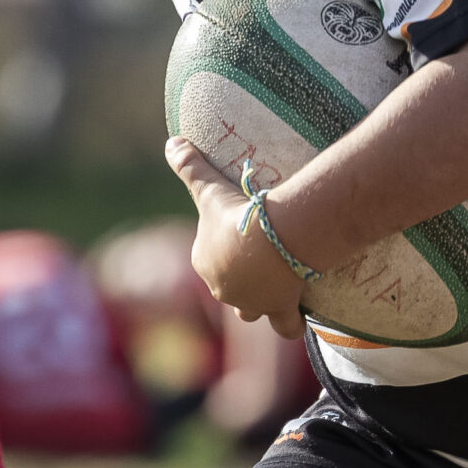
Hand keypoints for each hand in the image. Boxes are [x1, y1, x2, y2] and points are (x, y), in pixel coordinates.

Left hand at [164, 137, 309, 340]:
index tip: (238, 231)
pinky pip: (285, 325)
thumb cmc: (236, 214)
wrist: (268, 242)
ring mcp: (249, 303)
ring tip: (271, 290)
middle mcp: (222, 288)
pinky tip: (296, 320)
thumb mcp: (209, 188)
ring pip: (249, 312)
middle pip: (228, 284)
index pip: (207, 256)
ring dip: (257, 304)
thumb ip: (189, 166)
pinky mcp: (277, 309)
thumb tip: (171, 141)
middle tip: (258, 257)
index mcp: (203, 261)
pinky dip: (290, 324)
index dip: (220, 246)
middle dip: (238, 276)